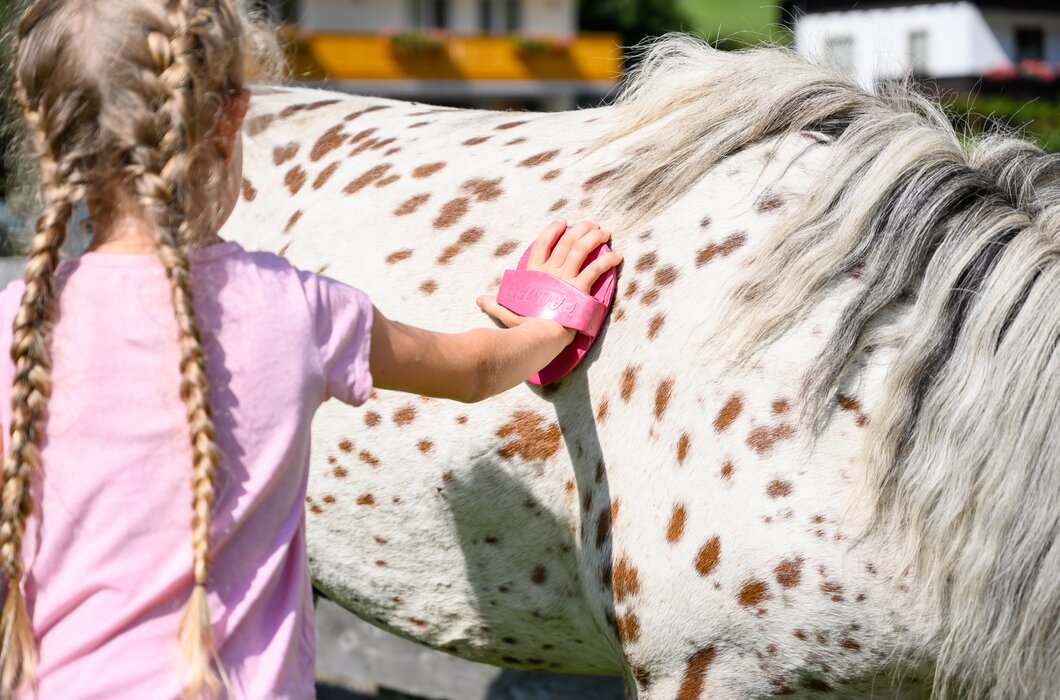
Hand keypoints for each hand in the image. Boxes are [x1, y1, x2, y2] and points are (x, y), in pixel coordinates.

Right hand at [477, 218, 621, 329]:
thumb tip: (480, 299)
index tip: (563, 222)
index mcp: (534, 273)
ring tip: (605, 232)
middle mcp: (551, 271)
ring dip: (594, 238)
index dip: (552, 231)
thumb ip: (494, 303)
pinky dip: (608, 261)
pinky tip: (618, 256)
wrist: (536, 336)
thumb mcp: (505, 311)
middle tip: (591, 224)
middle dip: (580, 230)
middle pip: (566, 243)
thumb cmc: (521, 325)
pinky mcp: (580, 289)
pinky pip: (596, 269)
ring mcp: (566, 278)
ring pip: (581, 250)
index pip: (542, 245)